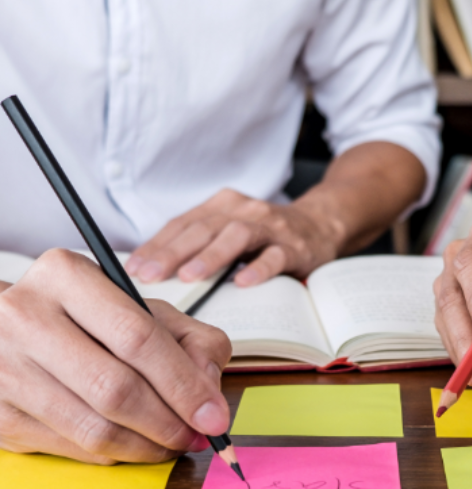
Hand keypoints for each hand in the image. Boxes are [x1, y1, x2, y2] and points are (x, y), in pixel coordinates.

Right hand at [0, 249, 231, 463]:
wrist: (14, 325)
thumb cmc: (89, 315)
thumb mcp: (145, 308)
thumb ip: (192, 338)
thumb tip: (207, 389)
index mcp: (67, 276)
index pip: (137, 337)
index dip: (183, 383)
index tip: (213, 414)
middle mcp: (26, 316)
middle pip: (114, 387)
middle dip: (168, 422)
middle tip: (197, 435)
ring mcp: (5, 366)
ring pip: (92, 427)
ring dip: (145, 446)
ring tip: (173, 443)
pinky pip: (69, 446)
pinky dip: (113, 455)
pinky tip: (136, 444)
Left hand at [125, 188, 343, 286]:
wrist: (319, 224)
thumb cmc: (264, 234)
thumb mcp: (229, 229)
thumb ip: (199, 242)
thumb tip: (153, 269)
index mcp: (222, 206)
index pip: (183, 223)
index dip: (157, 245)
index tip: (134, 268)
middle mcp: (243, 210)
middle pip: (204, 228)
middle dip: (174, 252)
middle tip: (150, 275)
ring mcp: (271, 226)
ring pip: (237, 236)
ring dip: (212, 256)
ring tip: (189, 276)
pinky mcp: (295, 245)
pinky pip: (275, 256)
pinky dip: (259, 268)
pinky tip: (244, 283)